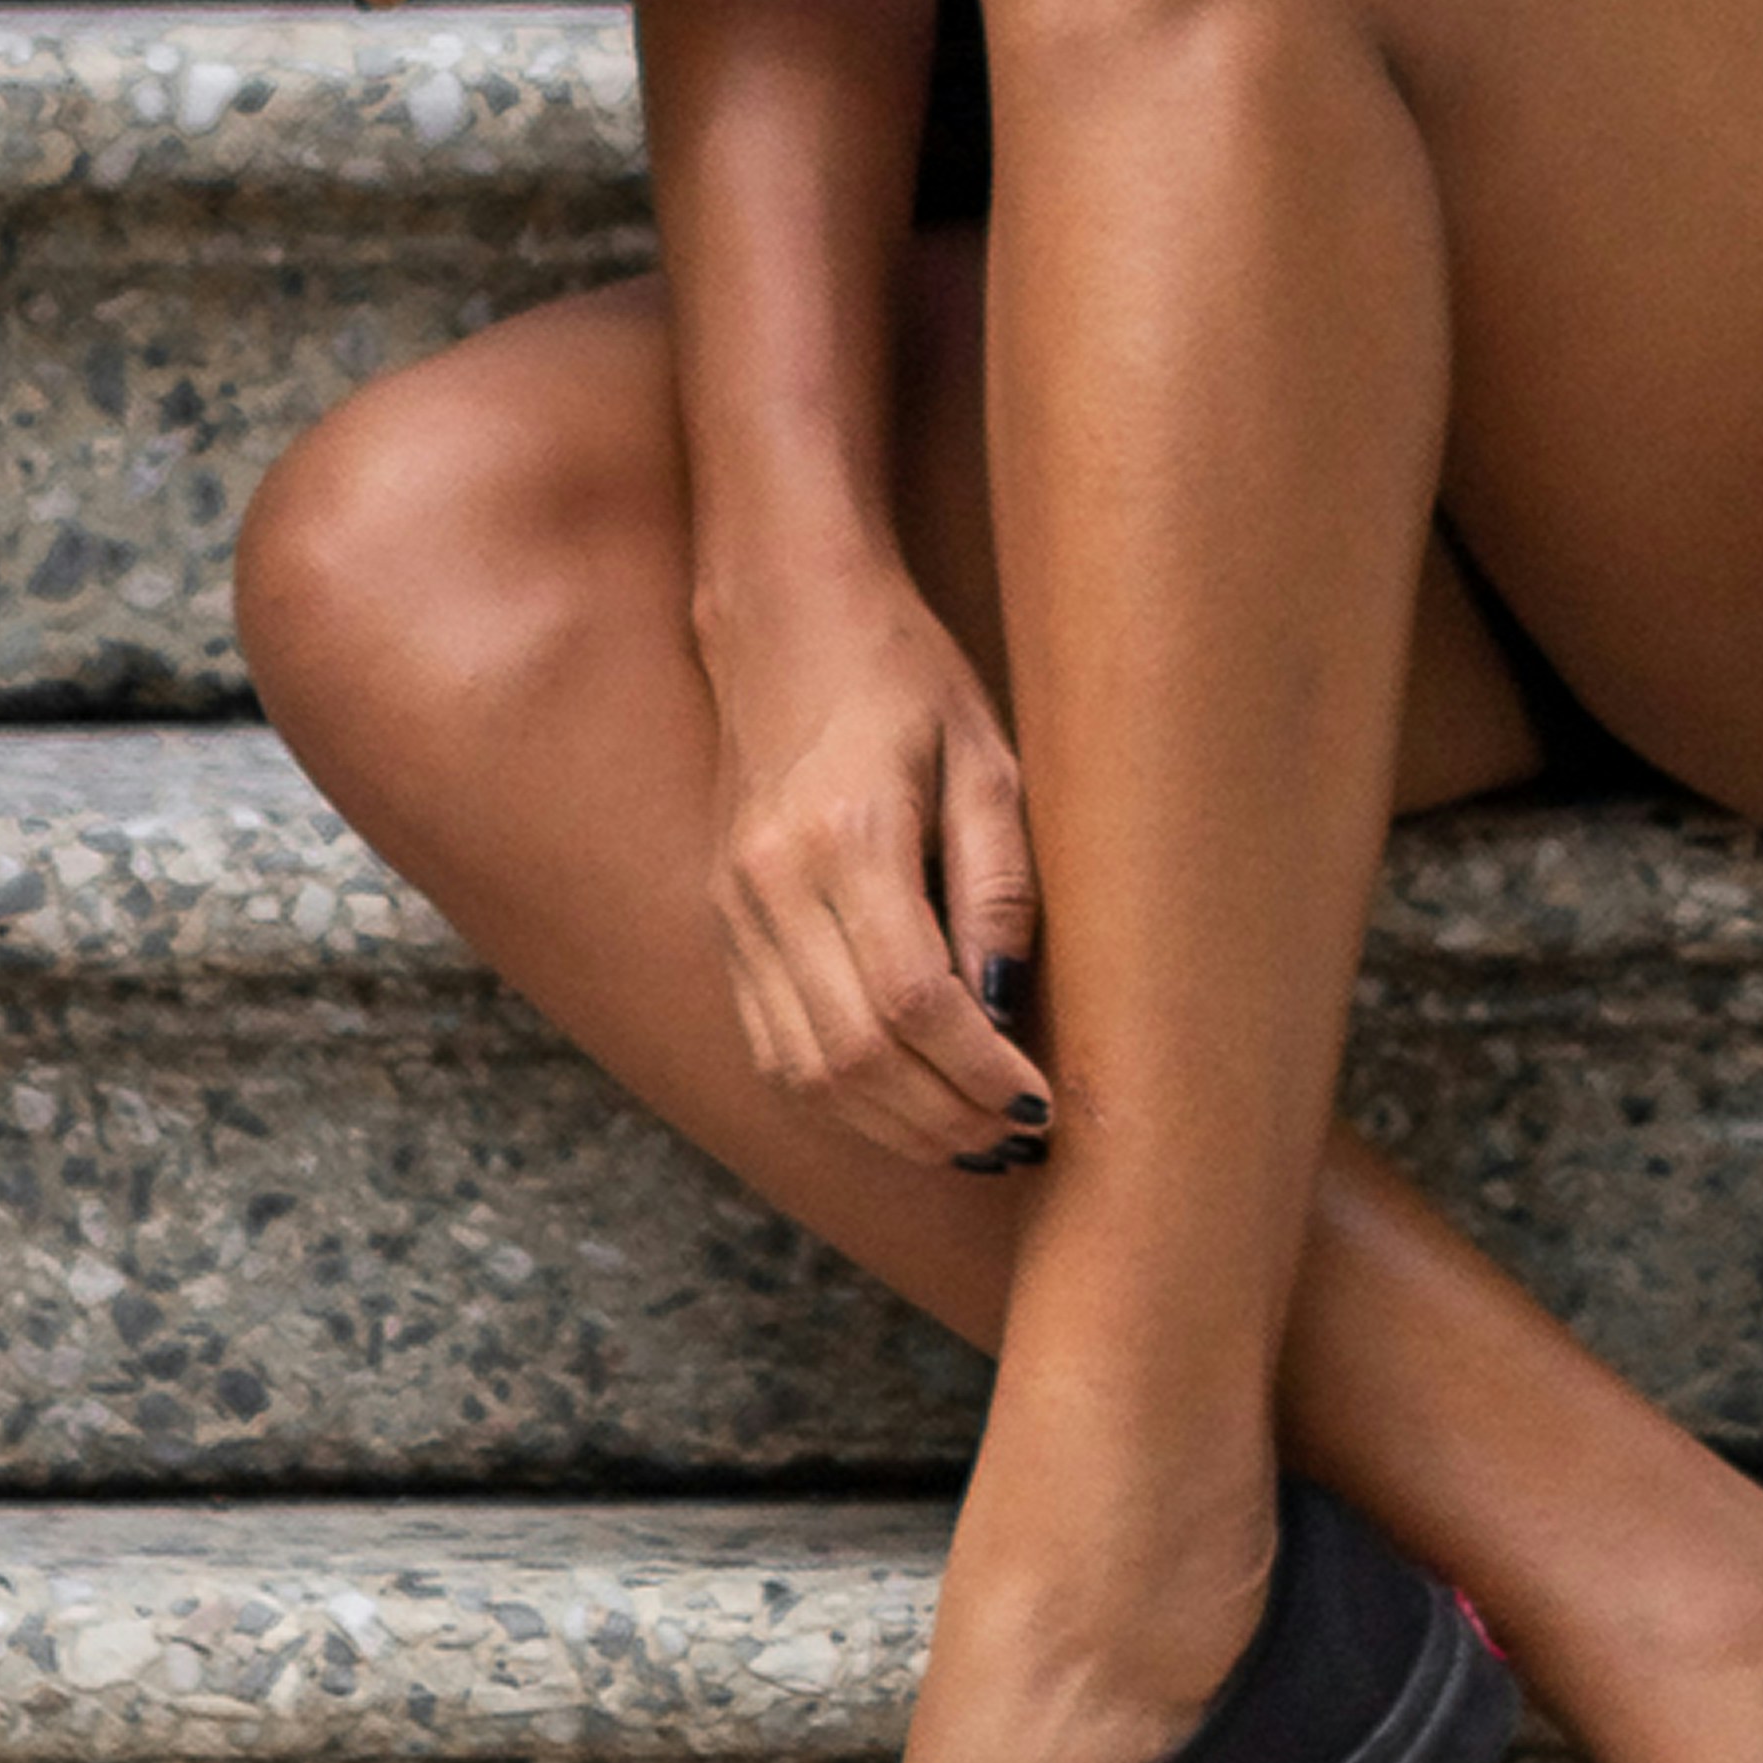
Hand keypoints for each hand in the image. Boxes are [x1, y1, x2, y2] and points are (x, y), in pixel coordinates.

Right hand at [700, 566, 1046, 1173]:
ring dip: (888, 1127)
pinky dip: (835, 1096)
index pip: (914, 1000)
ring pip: (802, 1070)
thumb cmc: (905, 679)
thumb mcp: (986, 757)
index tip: (1039, 1105)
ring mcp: (735, 910)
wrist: (786, 621)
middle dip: (941, 1119)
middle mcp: (773, 885)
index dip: (980, 1072)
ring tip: (965, 1141)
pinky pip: (770, 1045)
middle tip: (1012, 1141)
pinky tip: (897, 1106)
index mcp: (847, 836)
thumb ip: (999, 882)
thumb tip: (1006, 1002)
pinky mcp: (722, 924)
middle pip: (853, 1055)